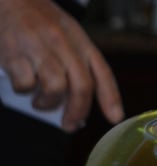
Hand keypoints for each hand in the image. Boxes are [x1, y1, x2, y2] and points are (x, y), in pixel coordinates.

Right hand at [0, 0, 123, 130]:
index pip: (102, 72)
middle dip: (77, 111)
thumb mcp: (68, 36)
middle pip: (81, 85)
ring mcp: (39, 46)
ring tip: (42, 103)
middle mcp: (63, 43)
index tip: (114, 118)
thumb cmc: (40, 23)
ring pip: (56, 87)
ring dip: (49, 103)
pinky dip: (25, 91)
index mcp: (80, 41)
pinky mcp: (14, 52)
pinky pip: (26, 83)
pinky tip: (24, 87)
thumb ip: (77, 65)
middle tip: (69, 124)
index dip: (111, 98)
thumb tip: (78, 104)